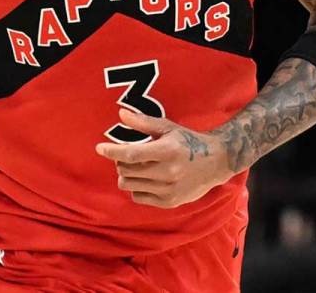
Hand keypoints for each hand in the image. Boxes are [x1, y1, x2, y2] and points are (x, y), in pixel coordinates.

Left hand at [94, 109, 231, 208]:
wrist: (216, 162)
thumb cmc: (188, 141)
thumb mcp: (168, 127)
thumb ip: (143, 123)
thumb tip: (121, 114)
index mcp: (167, 151)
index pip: (131, 154)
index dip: (112, 151)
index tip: (100, 148)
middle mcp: (168, 172)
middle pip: (127, 171)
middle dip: (121, 162)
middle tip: (127, 155)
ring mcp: (169, 190)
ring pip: (130, 185)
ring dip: (126, 175)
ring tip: (136, 167)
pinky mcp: (169, 202)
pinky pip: (139, 197)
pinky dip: (136, 187)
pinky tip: (146, 179)